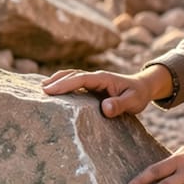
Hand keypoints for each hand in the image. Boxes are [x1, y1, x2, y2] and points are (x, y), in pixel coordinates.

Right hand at [41, 66, 169, 116]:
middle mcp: (96, 77)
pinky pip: (74, 83)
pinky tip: (53, 90)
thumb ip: (120, 105)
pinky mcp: (91, 86)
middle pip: (72, 75)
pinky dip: (63, 83)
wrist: (143, 87)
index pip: (80, 79)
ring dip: (57, 80)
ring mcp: (93, 81)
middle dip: (56, 81)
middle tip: (40, 91)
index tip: (50, 90)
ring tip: (42, 89)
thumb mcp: (134, 101)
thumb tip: (105, 108)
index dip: (65, 84)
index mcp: (103, 78)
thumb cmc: (138, 95)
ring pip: (71, 77)